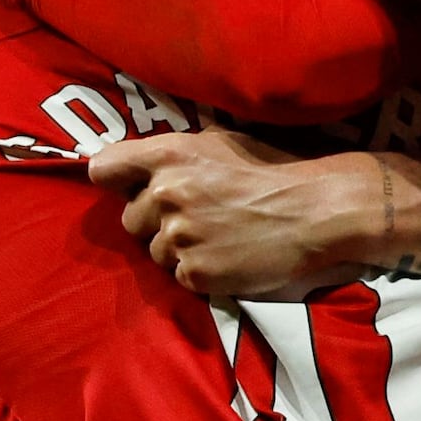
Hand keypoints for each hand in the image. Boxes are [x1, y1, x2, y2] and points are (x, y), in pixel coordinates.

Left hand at [88, 130, 392, 301]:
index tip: (131, 189)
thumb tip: (139, 163)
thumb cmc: (274, 171)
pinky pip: (180, 277)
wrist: (316, 211)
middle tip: (196, 219)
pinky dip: (200, 272)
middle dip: (156, 222)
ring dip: (179, 250)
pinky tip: (229, 257)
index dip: (116, 181)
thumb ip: (174, 154)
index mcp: (168, 155)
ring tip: (219, 238)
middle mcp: (165, 194)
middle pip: (130, 220)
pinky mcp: (196, 273)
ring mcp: (180, 237)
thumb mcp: (220, 143)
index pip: (104, 169)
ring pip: (155, 252)